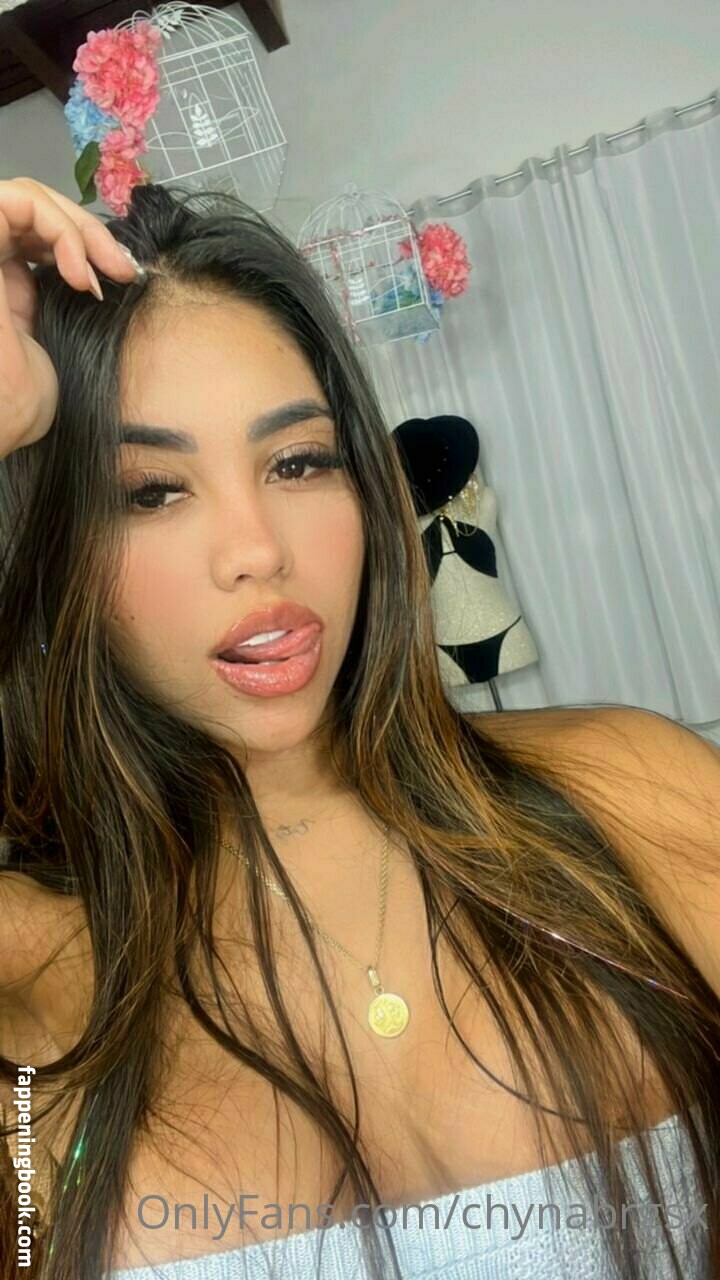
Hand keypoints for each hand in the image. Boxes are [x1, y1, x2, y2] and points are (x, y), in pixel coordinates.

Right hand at [0, 176, 141, 455]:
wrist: (2, 420)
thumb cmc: (21, 400)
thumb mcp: (50, 335)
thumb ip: (55, 295)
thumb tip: (89, 270)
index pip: (37, 229)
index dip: (83, 242)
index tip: (123, 275)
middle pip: (34, 206)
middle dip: (89, 230)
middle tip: (123, 268)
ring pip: (26, 196)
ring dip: (78, 226)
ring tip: (104, 270)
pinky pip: (16, 200)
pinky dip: (58, 225)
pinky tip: (78, 270)